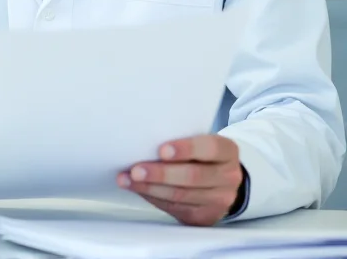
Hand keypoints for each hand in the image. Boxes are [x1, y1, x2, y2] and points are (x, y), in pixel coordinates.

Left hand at [117, 135, 243, 225]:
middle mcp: (228, 178)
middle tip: (136, 169)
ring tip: (128, 179)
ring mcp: (218, 201)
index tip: (161, 149)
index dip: (186, 149)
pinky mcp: (204, 217)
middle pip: (193, 176)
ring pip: (180, 196)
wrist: (222, 180)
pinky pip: (175, 208)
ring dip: (150, 188)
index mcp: (228, 152)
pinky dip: (153, 198)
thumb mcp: (202, 140)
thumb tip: (146, 140)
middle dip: (161, 174)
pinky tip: (138, 189)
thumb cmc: (203, 154)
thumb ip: (184, 139)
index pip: (210, 148)